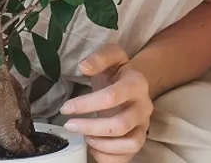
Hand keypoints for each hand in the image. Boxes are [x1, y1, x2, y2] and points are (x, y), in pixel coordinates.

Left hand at [58, 45, 152, 162]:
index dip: (86, 104)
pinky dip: (108, 157)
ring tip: (85, 137)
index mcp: (137, 83)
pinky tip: (93, 147)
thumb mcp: (110, 56)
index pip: (112, 97)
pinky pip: (128, 156)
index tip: (66, 108)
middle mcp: (144, 106)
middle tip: (69, 125)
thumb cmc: (117, 71)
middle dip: (91, 127)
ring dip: (103, 145)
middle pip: (121, 125)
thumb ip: (99, 58)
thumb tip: (84, 66)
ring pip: (131, 144)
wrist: (133, 82)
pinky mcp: (139, 139)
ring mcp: (144, 125)